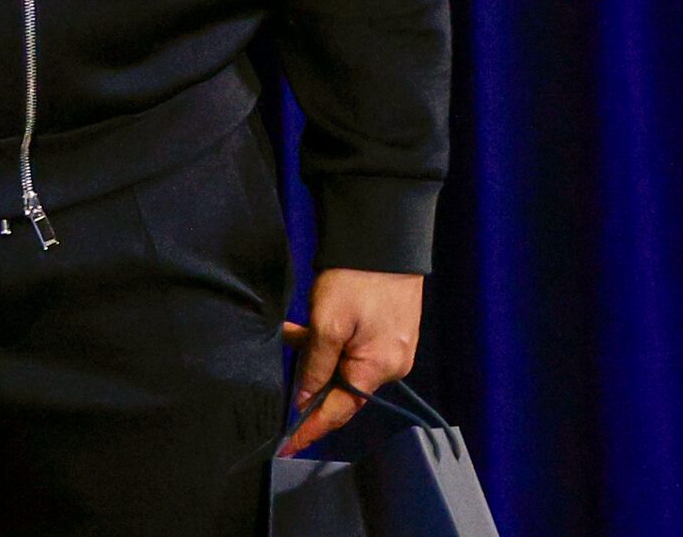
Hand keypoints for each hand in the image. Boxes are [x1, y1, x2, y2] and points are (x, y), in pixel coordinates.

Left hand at [277, 267, 423, 456]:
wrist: (386, 236)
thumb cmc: (355, 280)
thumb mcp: (326, 324)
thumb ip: (315, 367)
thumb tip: (306, 400)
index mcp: (378, 369)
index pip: (340, 411)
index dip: (312, 428)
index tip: (289, 446)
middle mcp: (392, 365)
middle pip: (344, 389)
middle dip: (313, 380)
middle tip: (286, 359)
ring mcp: (396, 347)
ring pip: (348, 367)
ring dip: (320, 357)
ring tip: (295, 331)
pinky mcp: (394, 330)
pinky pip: (358, 350)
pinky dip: (335, 344)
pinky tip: (315, 325)